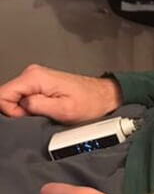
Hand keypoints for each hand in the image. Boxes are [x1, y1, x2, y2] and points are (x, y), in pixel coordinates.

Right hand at [0, 64, 121, 122]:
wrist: (104, 96)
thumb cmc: (90, 103)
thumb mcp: (63, 110)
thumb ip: (37, 107)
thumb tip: (17, 107)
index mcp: (34, 78)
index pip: (2, 94)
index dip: (10, 111)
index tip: (28, 119)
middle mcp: (32, 74)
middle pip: (8, 96)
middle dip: (20, 112)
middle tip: (42, 118)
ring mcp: (35, 78)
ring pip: (17, 98)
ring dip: (28, 111)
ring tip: (48, 114)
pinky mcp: (40, 84)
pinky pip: (26, 98)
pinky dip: (33, 108)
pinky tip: (48, 111)